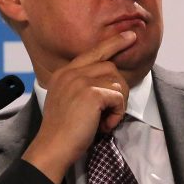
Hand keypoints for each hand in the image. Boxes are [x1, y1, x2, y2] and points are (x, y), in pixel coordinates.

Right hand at [21, 31, 135, 183]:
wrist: (53, 147)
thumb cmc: (63, 132)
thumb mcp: (67, 101)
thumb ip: (81, 86)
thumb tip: (110, 82)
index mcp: (64, 73)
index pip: (93, 52)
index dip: (114, 43)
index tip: (130, 36)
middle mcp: (71, 73)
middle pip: (110, 67)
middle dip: (119, 90)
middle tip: (111, 112)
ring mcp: (80, 81)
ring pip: (117, 82)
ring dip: (117, 105)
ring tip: (103, 121)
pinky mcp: (91, 93)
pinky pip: (118, 98)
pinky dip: (117, 114)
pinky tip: (104, 125)